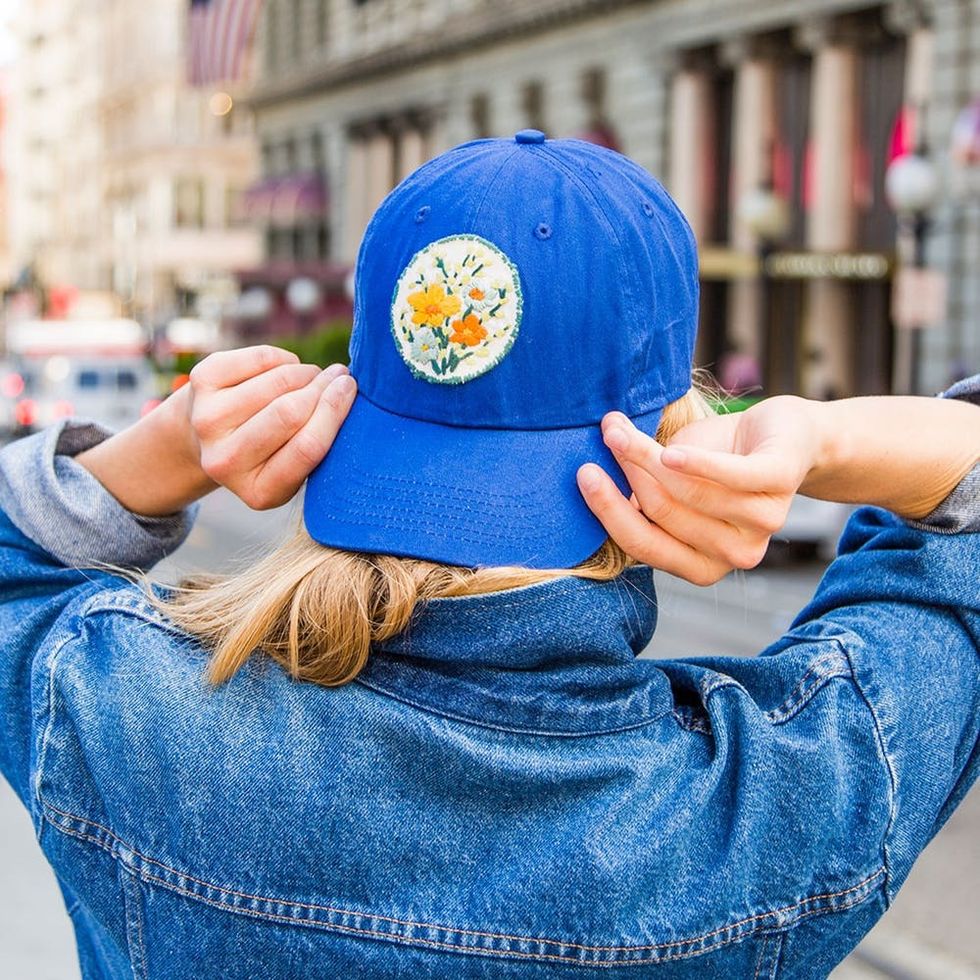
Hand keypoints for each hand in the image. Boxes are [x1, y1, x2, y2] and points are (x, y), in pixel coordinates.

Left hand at [76, 345, 355, 515]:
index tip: (350, 388)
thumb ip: (320, 445)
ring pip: (276, 381)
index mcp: (259, 492)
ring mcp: (207, 420)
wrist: (204, 439)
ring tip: (313, 376)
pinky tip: (284, 369)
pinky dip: (283, 359)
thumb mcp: (294, 467)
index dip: (333, 412)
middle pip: (289, 412)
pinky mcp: (200, 382)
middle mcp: (225, 461)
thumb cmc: (269, 453)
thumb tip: (346, 393)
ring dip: (305, 372)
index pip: (306, 448)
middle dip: (323, 387)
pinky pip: (259, 358)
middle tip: (340, 376)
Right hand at [577, 396, 820, 584]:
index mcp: (703, 565)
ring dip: (648, 454)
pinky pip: (730, 476)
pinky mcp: (779, 483)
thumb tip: (590, 487)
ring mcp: (762, 523)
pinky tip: (669, 451)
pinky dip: (695, 462)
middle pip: (662, 511)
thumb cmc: (720, 461)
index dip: (610, 511)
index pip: (644, 546)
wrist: (785, 435)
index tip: (584, 474)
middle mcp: (735, 555)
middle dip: (627, 469)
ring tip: (621, 426)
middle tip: (607, 434)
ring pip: (687, 490)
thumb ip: (643, 497)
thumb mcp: (674, 486)